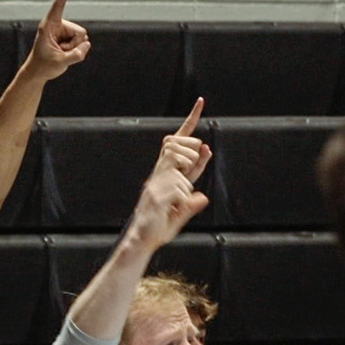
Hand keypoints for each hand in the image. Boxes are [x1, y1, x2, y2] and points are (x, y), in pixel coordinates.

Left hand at [24, 0, 89, 81]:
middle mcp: (57, 25)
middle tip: (59, 53)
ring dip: (74, 49)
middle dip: (74, 46)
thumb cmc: (43, 66)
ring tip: (60, 53)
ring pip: (83, 38)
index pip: (59, 6)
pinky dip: (76, 50)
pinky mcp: (69, 36)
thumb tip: (87, 45)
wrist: (38, 73)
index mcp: (48, 26)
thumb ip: (75, 55)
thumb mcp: (59, 63)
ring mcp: (64, 30)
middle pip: (80, 32)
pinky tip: (64, 53)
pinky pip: (83, 42)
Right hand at [125, 99, 212, 253]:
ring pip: (180, 165)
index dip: (190, 121)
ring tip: (178, 198)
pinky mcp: (154, 195)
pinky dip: (183, 198)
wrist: (141, 242)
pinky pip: (179, 187)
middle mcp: (158, 174)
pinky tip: (174, 207)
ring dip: (186, 181)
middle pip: (181, 147)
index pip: (179, 143)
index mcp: (166, 174)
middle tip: (188, 179)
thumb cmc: (160, 228)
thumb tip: (203, 192)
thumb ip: (192, 202)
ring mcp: (154, 183)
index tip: (200, 101)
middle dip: (194, 158)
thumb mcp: (182, 213)